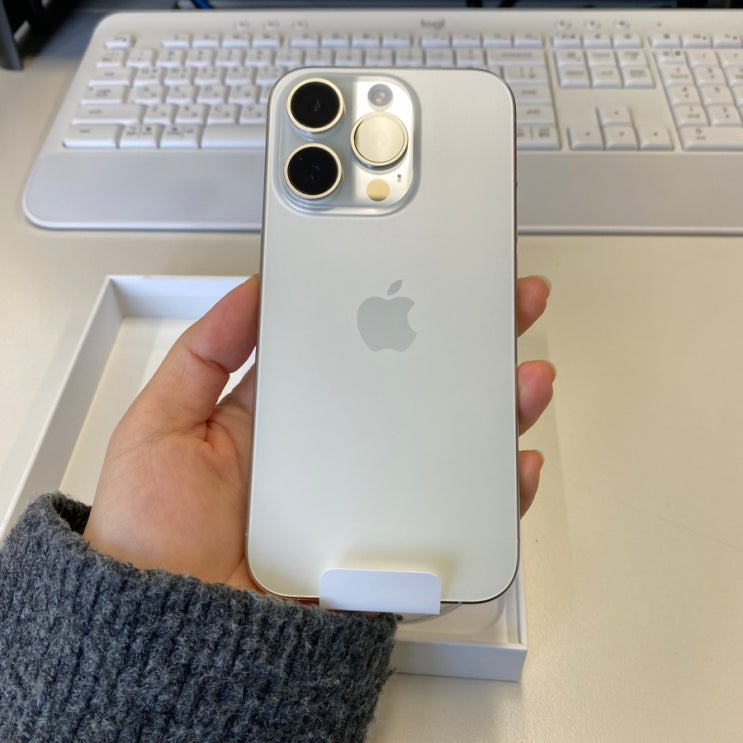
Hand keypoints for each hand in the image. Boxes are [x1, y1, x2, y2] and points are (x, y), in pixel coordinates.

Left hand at [84, 275, 553, 589]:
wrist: (171, 639)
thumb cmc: (153, 535)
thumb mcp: (161, 425)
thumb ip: (203, 354)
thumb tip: (252, 288)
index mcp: (291, 416)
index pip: (356, 350)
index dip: (396, 309)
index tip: (431, 272)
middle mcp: (337, 453)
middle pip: (414, 391)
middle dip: (466, 347)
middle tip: (503, 304)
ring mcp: (367, 501)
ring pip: (445, 449)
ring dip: (494, 410)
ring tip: (521, 376)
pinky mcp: (386, 552)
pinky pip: (453, 523)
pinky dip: (492, 496)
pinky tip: (511, 465)